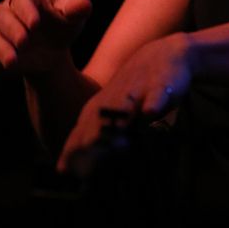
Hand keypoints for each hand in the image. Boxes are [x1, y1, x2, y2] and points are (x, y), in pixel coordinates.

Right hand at [0, 0, 90, 78]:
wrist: (54, 48)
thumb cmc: (63, 23)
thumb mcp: (75, 14)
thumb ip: (78, 7)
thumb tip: (81, 8)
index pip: (21, 0)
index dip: (26, 11)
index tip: (36, 24)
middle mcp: (7, 13)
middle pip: (2, 16)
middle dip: (12, 29)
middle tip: (25, 42)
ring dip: (2, 49)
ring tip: (12, 62)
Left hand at [55, 33, 192, 177]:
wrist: (163, 55)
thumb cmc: (135, 92)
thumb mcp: (113, 113)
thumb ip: (98, 137)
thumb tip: (78, 168)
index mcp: (98, 109)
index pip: (81, 133)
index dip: (72, 151)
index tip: (64, 172)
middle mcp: (113, 101)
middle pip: (97, 122)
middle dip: (88, 142)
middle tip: (82, 167)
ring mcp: (137, 91)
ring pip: (123, 108)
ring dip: (115, 124)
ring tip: (109, 143)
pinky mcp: (162, 85)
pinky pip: (156, 94)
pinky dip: (153, 102)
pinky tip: (150, 112)